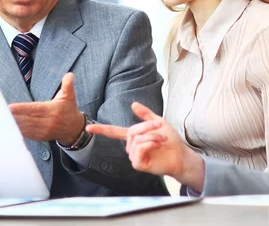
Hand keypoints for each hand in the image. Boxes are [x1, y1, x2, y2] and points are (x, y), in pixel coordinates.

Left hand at [9, 72, 83, 144]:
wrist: (74, 129)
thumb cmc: (69, 110)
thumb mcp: (69, 96)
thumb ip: (68, 85)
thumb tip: (69, 75)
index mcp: (52, 110)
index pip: (34, 109)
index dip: (21, 109)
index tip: (10, 107)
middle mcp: (47, 122)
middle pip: (27, 119)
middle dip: (13, 116)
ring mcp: (43, 131)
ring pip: (25, 127)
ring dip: (13, 124)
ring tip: (0, 119)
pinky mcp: (39, 137)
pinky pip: (26, 134)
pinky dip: (17, 131)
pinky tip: (8, 127)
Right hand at [86, 102, 204, 190]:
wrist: (181, 155)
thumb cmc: (170, 141)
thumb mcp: (158, 122)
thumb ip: (145, 114)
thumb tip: (132, 104)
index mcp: (133, 136)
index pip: (113, 132)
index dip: (100, 129)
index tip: (87, 128)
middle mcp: (131, 146)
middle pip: (131, 131)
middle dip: (146, 127)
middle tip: (160, 127)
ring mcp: (134, 156)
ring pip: (136, 140)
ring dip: (151, 137)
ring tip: (162, 140)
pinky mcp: (138, 164)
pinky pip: (139, 149)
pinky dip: (149, 144)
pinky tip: (157, 147)